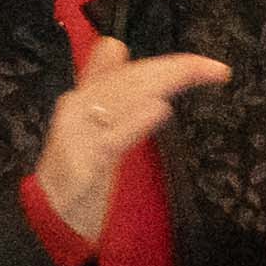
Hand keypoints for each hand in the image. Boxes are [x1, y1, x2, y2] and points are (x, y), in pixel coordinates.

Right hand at [34, 30, 231, 243]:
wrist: (49, 219)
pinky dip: (135, 121)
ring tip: (196, 72)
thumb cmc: (76, 174)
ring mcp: (78, 134)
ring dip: (162, 82)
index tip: (209, 67)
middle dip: (176, 70)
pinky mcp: (81, 164)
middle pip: (130, 79)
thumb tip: (115, 46)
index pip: (124, 66)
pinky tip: (159, 108)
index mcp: (83, 97)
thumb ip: (102, 86)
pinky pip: (112, 139)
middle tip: (216, 70)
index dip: (166, 63)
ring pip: (123, 98)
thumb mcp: (92, 127)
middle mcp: (78, 107)